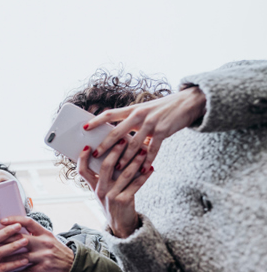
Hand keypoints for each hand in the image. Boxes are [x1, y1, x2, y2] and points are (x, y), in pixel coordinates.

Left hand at [0, 216, 73, 271]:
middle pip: (21, 239)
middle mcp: (45, 242)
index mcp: (44, 232)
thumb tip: (13, 228)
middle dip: (5, 241)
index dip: (15, 220)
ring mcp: (45, 255)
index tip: (2, 221)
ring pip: (22, 257)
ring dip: (8, 260)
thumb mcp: (47, 238)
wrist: (72, 265)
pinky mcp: (45, 268)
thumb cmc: (56, 250)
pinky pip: (28, 271)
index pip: (28, 222)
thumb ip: (34, 233)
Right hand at [77, 140, 152, 237]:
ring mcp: (111, 196)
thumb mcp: (104, 191)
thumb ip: (106, 176)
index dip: (83, 158)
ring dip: (135, 161)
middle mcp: (100, 191)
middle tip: (123, 140)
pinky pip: (136, 185)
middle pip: (105, 167)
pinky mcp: (124, 201)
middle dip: (115, 151)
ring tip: (143, 151)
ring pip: (124, 174)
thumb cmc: (113, 203)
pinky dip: (144, 176)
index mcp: (93, 186)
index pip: (82, 171)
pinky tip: (151, 168)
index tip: (88, 146)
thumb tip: (114, 153)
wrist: (121, 225)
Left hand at [84, 86, 206, 172]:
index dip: (96, 120)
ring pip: (134, 144)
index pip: (110, 114)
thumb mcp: (145, 110)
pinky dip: (147, 160)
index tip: (84, 127)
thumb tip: (117, 136)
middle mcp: (139, 115)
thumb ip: (132, 122)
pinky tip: (142, 170)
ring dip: (124, 158)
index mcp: (132, 109)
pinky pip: (152, 149)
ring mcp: (151, 123)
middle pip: (117, 131)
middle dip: (105, 144)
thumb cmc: (163, 109)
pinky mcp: (163, 131)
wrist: (188, 102)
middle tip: (95, 154)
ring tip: (116, 169)